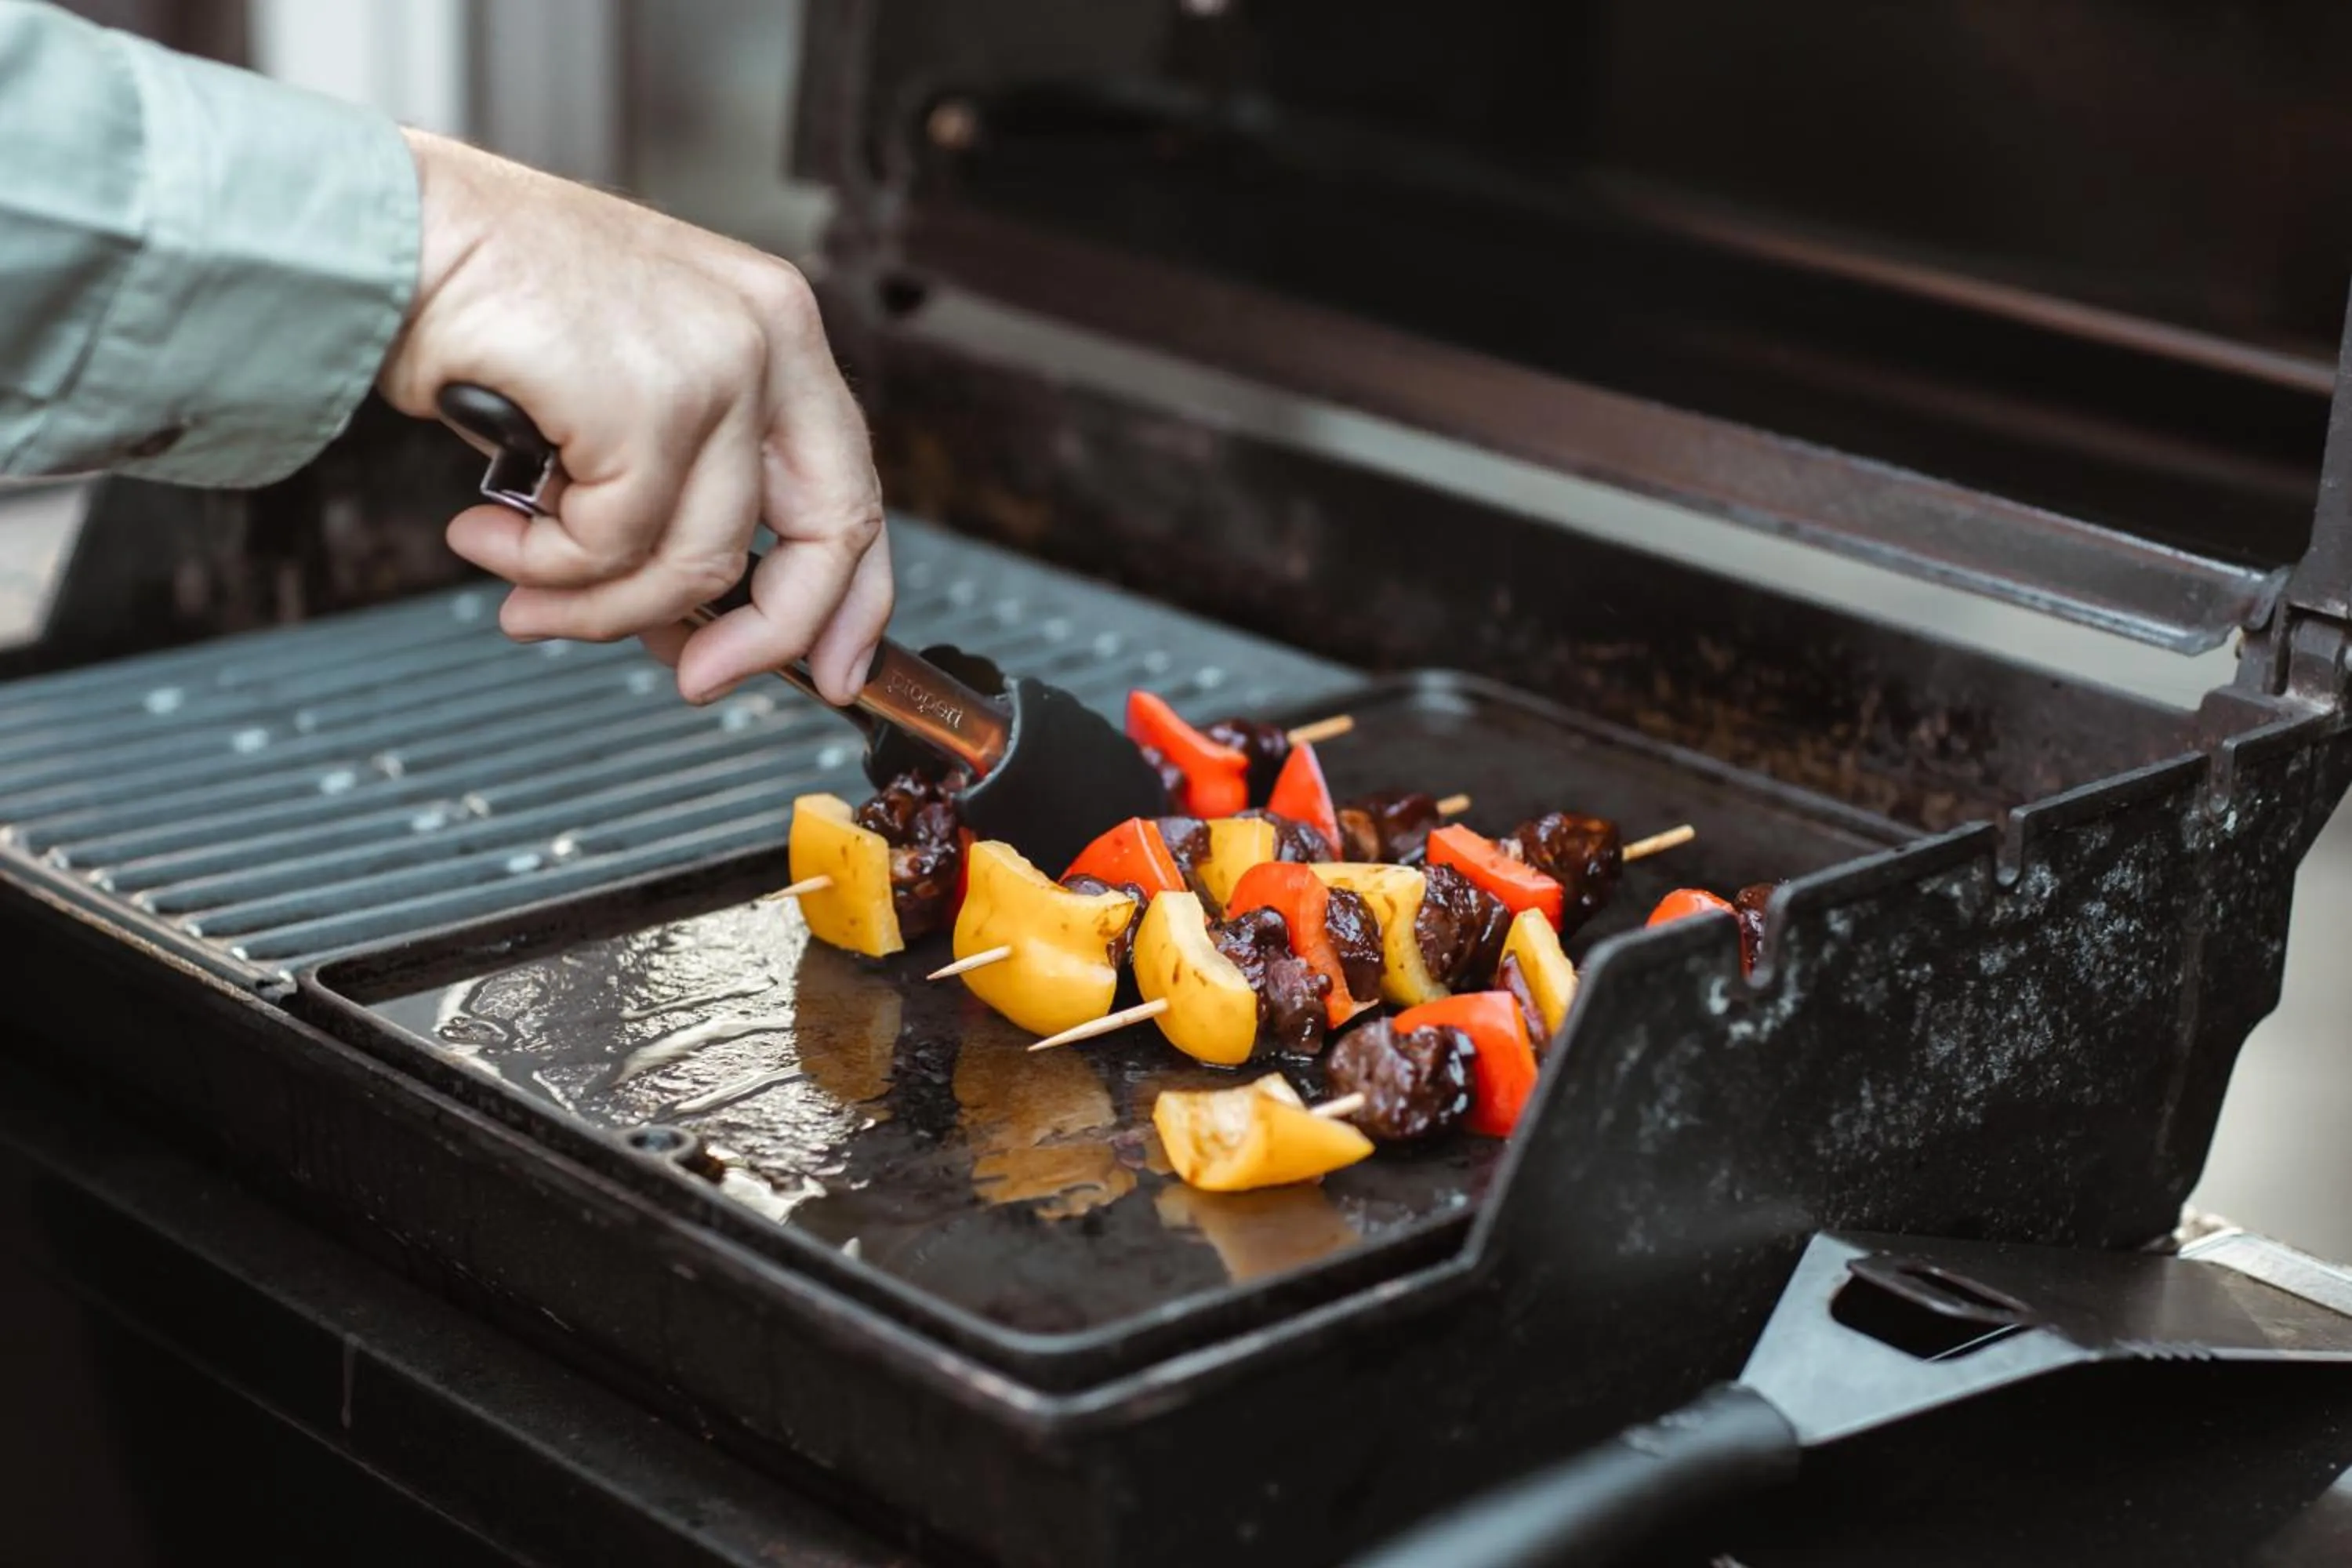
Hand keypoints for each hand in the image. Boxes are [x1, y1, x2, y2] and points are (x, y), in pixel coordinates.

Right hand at [374, 129, 889, 704]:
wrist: (393, 232)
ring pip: (699, 563)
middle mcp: (768, 336)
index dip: (850, 601)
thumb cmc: (488, 300)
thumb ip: (680, 497)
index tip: (827, 672)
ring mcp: (719, 366)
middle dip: (763, 638)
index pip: (853, 490)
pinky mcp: (650, 403)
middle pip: (826, 536)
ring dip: (599, 604)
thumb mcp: (626, 395)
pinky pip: (612, 548)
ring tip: (522, 590)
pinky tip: (488, 532)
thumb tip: (696, 621)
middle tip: (694, 680)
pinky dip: (542, 565)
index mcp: (777, 327)